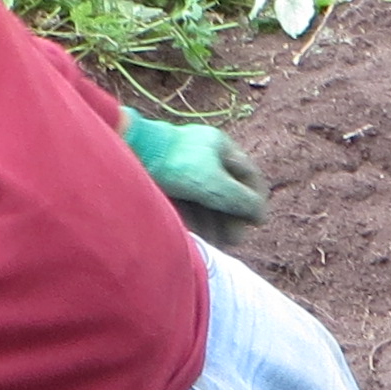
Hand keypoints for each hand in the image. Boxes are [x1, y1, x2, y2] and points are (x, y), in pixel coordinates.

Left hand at [121, 111, 269, 225]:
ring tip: (218, 243)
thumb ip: (242, 200)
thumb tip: (260, 216)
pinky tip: (199, 235)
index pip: (248, 174)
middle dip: (233, 216)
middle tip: (235, 239)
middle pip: (227, 190)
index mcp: (220, 146)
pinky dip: (195, 219)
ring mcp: (183, 169)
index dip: (255, 199)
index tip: (256, 222)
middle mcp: (203, 156)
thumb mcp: (217, 185)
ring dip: (215, 221)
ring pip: (206, 199)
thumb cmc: (176, 165)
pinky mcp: (165, 183)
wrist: (130, 154)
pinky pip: (186, 202)